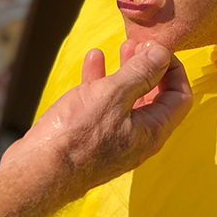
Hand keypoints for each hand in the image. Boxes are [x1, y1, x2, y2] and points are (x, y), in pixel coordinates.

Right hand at [1, 40, 192, 198]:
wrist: (36, 172)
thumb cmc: (76, 136)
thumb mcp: (113, 96)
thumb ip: (141, 73)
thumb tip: (162, 53)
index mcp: (152, 131)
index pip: (180, 97)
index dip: (174, 69)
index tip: (158, 49)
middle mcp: (138, 137)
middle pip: (155, 96)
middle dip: (150, 67)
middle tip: (140, 44)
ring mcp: (114, 137)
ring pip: (128, 98)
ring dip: (127, 70)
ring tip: (122, 46)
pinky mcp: (91, 136)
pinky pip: (103, 104)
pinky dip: (102, 80)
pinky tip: (94, 59)